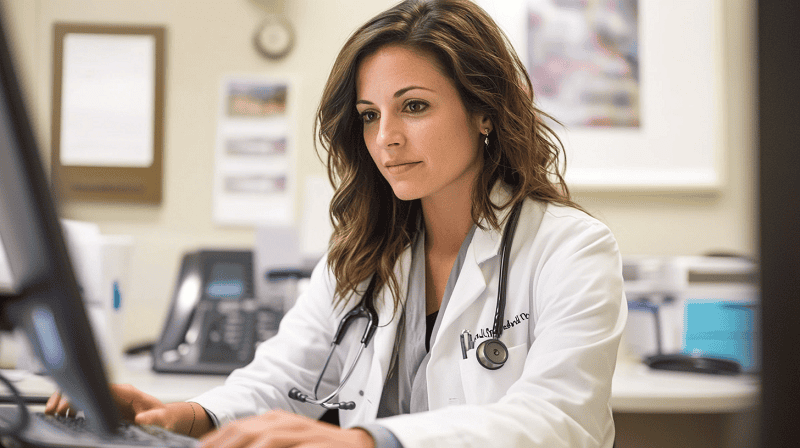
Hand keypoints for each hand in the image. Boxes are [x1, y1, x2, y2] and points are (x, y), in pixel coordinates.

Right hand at [45, 383, 160, 419]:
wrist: (167, 417)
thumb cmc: (164, 416)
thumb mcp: (162, 418)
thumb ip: (153, 418)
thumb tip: (141, 419)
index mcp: (127, 392)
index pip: (99, 387)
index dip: (81, 392)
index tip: (67, 404)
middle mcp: (117, 392)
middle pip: (87, 386)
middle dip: (67, 394)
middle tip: (54, 410)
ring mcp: (111, 397)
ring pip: (84, 392)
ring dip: (66, 399)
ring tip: (54, 412)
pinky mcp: (108, 405)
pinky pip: (86, 401)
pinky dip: (73, 406)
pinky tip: (65, 415)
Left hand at [198, 410, 374, 447]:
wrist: (358, 446)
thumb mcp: (286, 444)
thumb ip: (261, 445)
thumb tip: (233, 447)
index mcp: (272, 420)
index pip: (234, 427)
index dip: (213, 441)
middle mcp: (282, 422)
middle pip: (241, 431)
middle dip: (219, 446)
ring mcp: (297, 431)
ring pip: (259, 438)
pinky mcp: (311, 442)